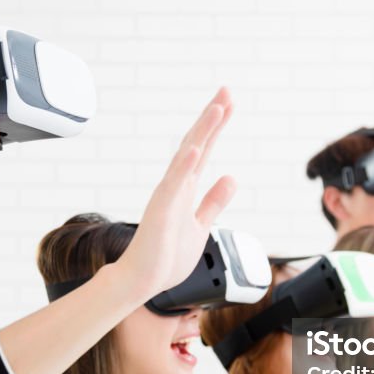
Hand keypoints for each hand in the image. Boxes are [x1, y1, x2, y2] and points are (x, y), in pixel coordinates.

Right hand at [116, 88, 236, 301]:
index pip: (205, 150)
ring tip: (217, 109)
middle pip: (197, 144)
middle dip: (212, 118)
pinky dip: (184, 165)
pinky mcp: (161, 211)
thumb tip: (231, 178)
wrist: (143, 282)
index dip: (217, 126)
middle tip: (227, 91)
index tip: (229, 103)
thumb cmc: (166, 256)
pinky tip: (195, 148)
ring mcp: (168, 196)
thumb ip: (213, 201)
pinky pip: (173, 185)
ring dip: (202, 132)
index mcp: (186, 189)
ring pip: (186, 157)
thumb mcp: (201, 225)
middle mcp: (176, 186)